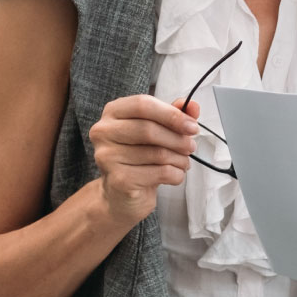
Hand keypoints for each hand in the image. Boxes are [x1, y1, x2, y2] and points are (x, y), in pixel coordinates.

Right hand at [88, 94, 200, 226]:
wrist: (121, 192)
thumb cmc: (140, 156)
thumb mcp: (157, 130)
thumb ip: (174, 115)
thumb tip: (193, 106)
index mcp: (113, 112)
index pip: (143, 104)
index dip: (171, 114)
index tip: (192, 126)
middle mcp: (104, 132)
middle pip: (148, 129)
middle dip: (178, 139)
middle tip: (191, 147)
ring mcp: (107, 156)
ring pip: (156, 153)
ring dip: (179, 159)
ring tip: (184, 162)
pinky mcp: (119, 179)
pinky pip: (159, 173)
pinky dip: (175, 174)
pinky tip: (176, 174)